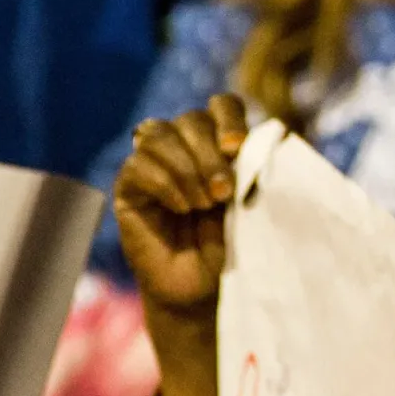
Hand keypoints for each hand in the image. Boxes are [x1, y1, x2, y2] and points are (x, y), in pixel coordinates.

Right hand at [113, 95, 246, 395]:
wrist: (204, 289)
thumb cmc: (233, 246)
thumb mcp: (250, 202)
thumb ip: (251, 168)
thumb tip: (265, 138)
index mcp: (218, 144)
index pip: (221, 105)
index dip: (228, 118)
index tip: (238, 148)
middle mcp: (184, 149)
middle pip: (191, 119)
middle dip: (210, 152)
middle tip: (224, 193)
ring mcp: (153, 166)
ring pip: (160, 134)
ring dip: (187, 167)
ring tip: (203, 204)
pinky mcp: (129, 189)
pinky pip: (138, 165)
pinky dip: (164, 182)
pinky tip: (182, 207)